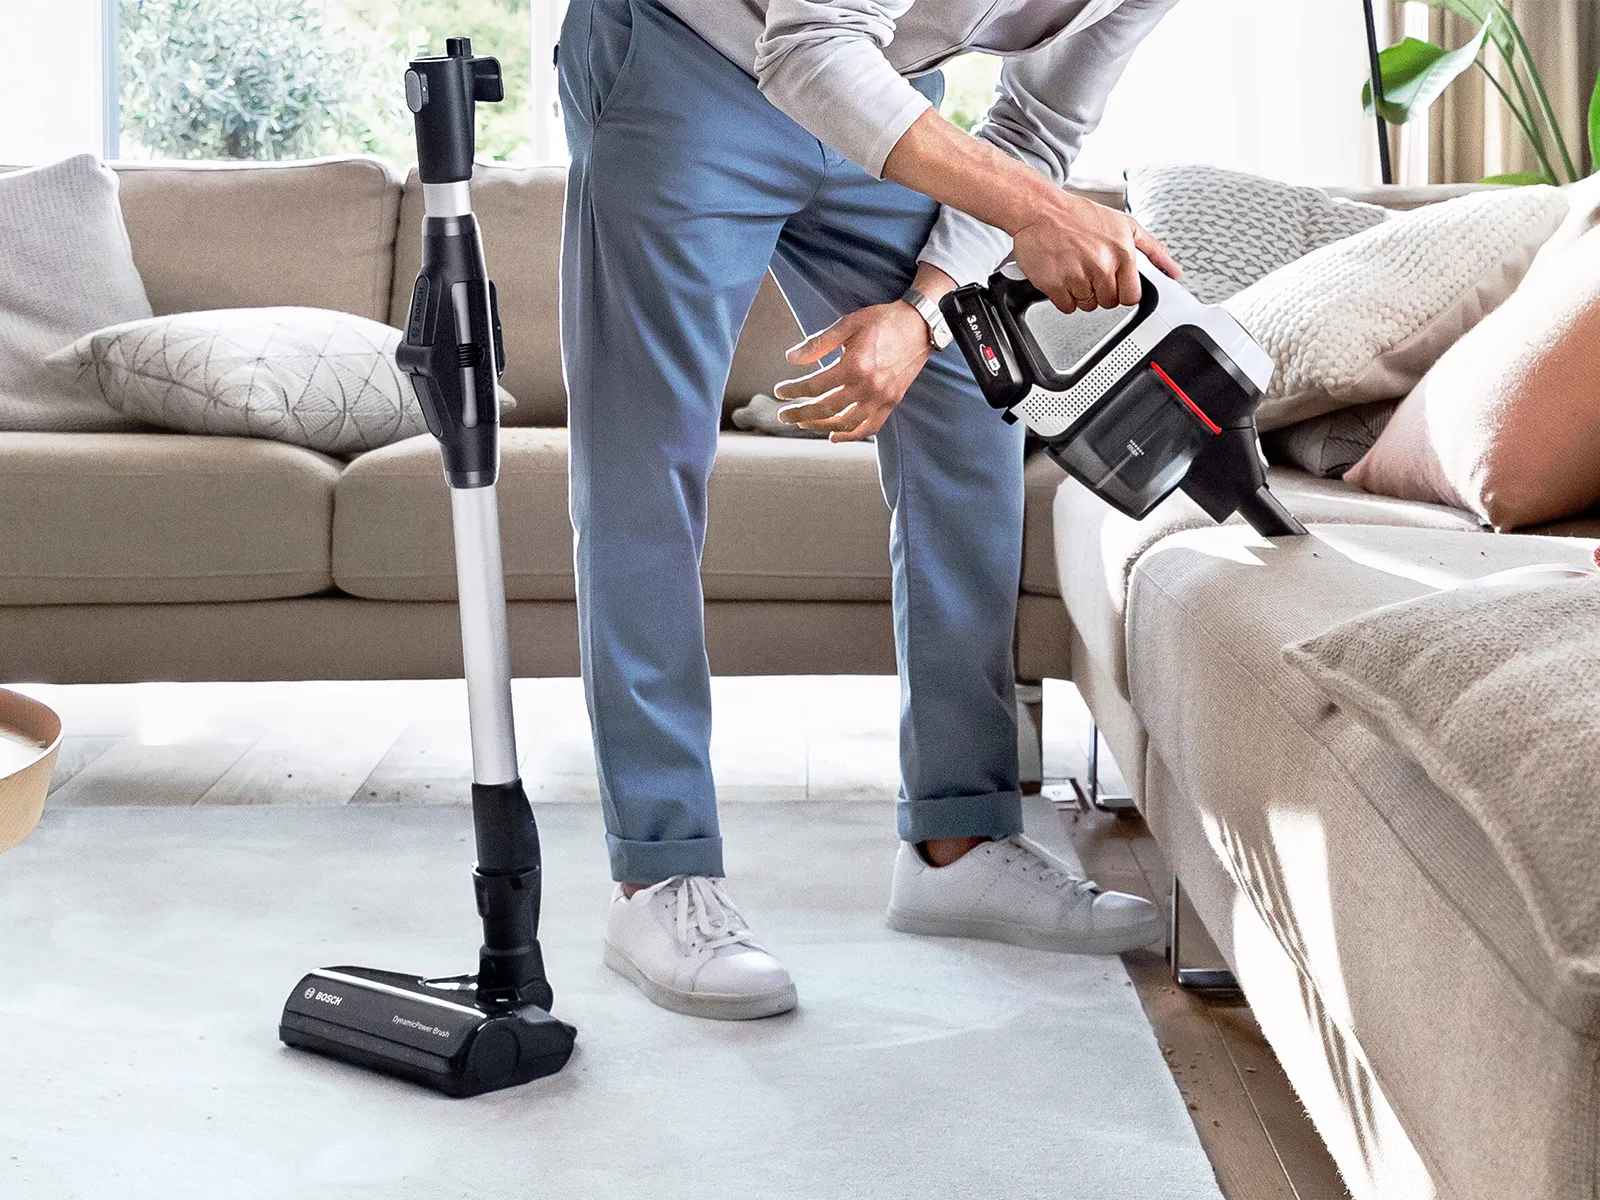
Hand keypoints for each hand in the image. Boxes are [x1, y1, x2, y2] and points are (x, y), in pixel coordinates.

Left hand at [773, 300, 932, 442]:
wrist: (920, 325)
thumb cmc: (883, 321)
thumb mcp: (848, 324)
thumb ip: (819, 343)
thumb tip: (791, 358)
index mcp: (854, 366)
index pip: (815, 386)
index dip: (794, 391)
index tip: (780, 392)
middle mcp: (868, 386)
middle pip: (826, 409)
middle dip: (801, 414)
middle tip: (784, 416)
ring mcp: (881, 398)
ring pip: (845, 423)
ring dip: (821, 427)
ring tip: (804, 424)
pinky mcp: (892, 402)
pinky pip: (870, 427)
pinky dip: (851, 436)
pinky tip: (834, 436)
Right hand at [1011, 192, 1181, 313]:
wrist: (1041, 210)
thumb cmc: (1080, 215)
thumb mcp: (1125, 225)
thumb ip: (1154, 250)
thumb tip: (1175, 272)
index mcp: (1122, 253)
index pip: (1131, 296)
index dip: (1121, 291)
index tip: (1113, 282)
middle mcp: (1102, 266)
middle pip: (1108, 303)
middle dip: (1100, 291)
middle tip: (1089, 270)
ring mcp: (1078, 277)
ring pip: (1087, 306)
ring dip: (1081, 293)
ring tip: (1074, 269)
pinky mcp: (1055, 285)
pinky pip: (1067, 307)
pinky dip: (1063, 296)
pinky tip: (1062, 276)